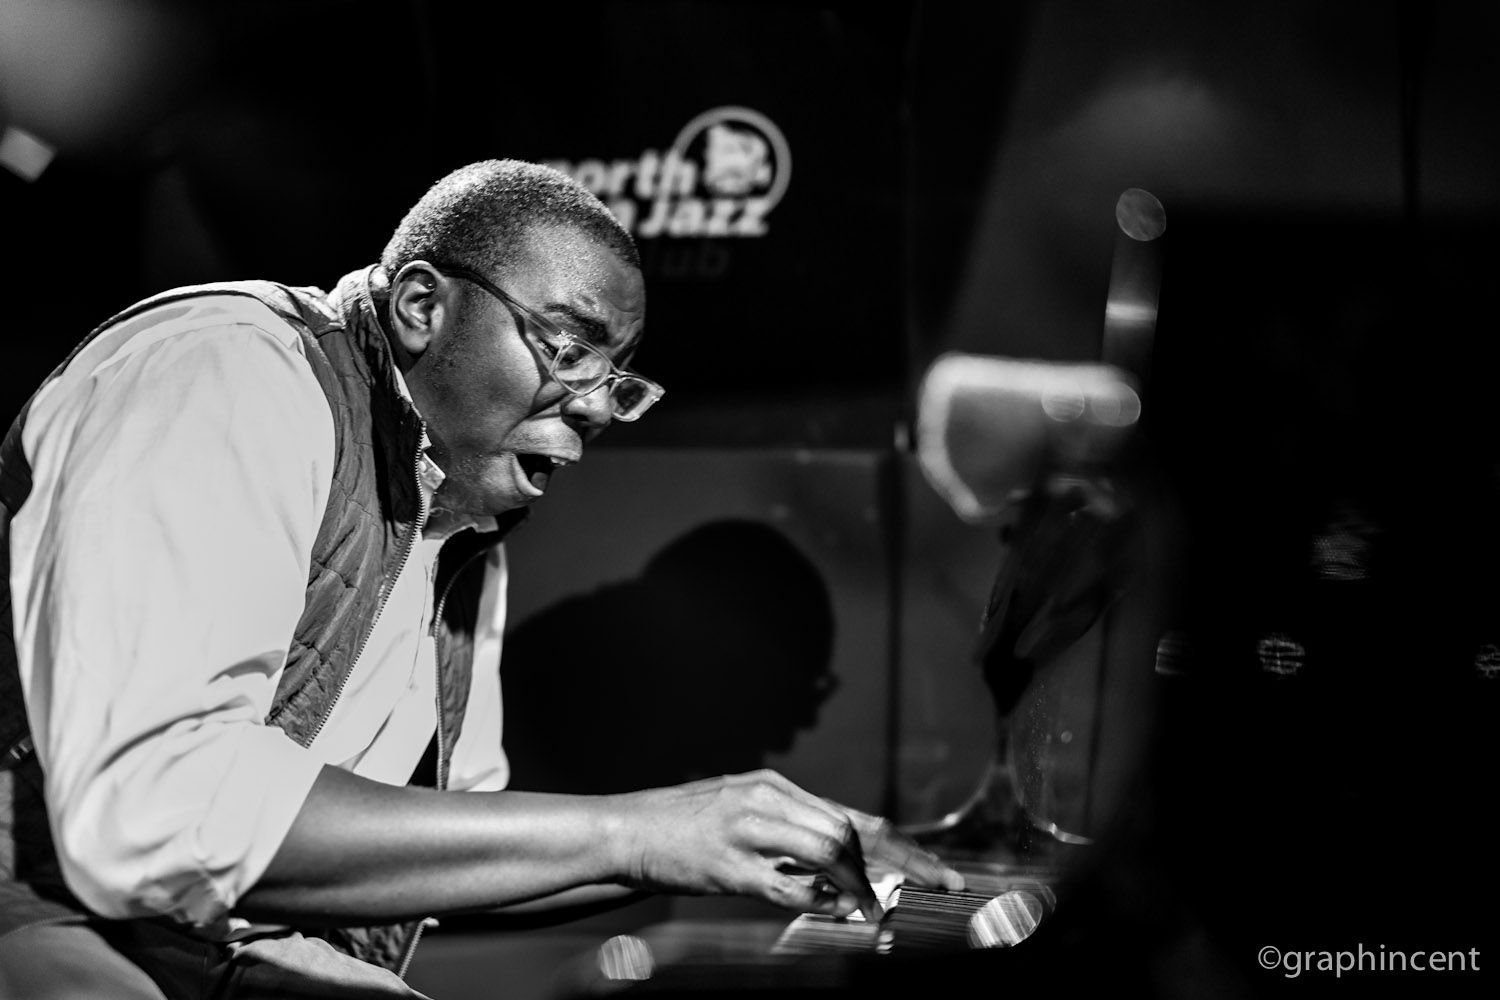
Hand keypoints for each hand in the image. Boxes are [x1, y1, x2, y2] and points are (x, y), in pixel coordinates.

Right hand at [612, 770, 962, 920]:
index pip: (854, 815)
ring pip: (830, 847)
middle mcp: (767, 799)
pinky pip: (789, 884)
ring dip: (860, 884)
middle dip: (897, 865)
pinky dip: (820, 898)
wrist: (625, 830)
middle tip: (926, 891)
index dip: (903, 846)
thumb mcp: (740, 810)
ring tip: (873, 909)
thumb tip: (840, 862)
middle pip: (851, 829)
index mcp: (774, 787)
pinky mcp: (728, 864)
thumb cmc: (682, 826)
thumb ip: (787, 829)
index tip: (938, 873)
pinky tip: (834, 909)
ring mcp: (747, 829)